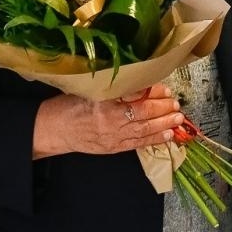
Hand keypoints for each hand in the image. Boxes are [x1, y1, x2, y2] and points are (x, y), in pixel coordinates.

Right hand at [32, 85, 182, 157]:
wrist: (53, 129)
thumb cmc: (68, 106)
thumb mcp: (89, 89)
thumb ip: (114, 88)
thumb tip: (140, 83)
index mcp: (103, 101)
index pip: (134, 96)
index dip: (153, 92)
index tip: (164, 88)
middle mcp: (109, 120)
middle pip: (143, 113)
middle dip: (163, 109)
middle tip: (176, 104)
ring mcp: (112, 136)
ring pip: (144, 130)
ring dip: (164, 124)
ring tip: (178, 119)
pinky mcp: (113, 148)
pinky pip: (138, 144)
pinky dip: (154, 139)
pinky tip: (167, 135)